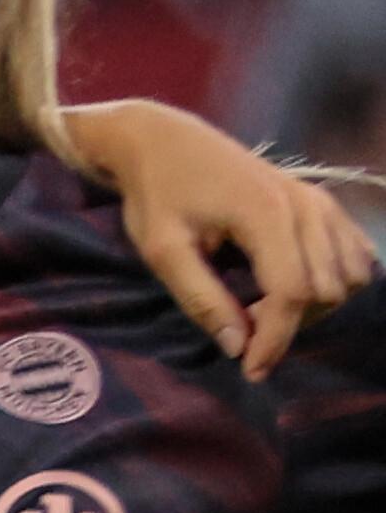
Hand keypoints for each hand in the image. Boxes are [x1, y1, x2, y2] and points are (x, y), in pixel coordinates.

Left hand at [59, 97, 374, 378]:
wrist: (165, 141)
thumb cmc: (157, 194)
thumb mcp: (164, 252)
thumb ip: (202, 299)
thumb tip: (238, 346)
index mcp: (267, 213)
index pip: (293, 292)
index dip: (276, 340)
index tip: (250, 371)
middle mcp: (307, 205)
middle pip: (328, 289)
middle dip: (291, 323)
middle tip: (243, 327)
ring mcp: (321, 201)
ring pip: (351, 274)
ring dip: (315, 305)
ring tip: (263, 307)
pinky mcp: (323, 203)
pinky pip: (355, 253)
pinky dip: (333, 281)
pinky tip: (290, 288)